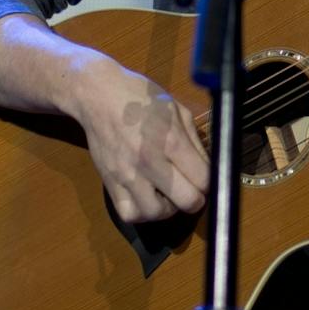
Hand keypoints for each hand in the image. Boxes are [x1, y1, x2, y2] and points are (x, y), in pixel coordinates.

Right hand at [68, 57, 208, 223]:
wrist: (98, 96)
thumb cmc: (140, 98)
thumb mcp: (177, 111)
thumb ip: (195, 142)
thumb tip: (209, 169)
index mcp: (171, 140)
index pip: (203, 179)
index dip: (210, 182)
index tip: (205, 177)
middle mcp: (150, 161)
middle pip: (186, 201)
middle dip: (195, 198)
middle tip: (190, 188)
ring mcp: (127, 175)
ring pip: (157, 213)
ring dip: (167, 208)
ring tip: (167, 193)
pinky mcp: (109, 183)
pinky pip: (129, 213)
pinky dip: (141, 212)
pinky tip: (146, 197)